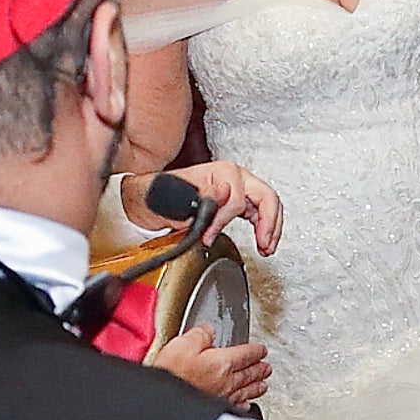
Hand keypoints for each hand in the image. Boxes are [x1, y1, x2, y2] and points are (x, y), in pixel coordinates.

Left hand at [144, 159, 283, 256]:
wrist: (148, 199)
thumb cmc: (157, 196)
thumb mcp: (172, 197)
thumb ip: (201, 196)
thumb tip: (225, 192)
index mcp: (220, 172)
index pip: (236, 199)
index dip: (223, 221)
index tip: (208, 236)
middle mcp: (232, 177)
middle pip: (265, 197)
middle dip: (268, 223)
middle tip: (263, 244)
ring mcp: (237, 188)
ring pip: (268, 204)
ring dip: (272, 227)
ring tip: (266, 247)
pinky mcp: (237, 201)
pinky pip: (261, 211)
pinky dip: (266, 227)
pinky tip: (263, 241)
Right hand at [147, 326, 270, 408]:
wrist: (164, 405)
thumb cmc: (170, 376)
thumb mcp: (182, 345)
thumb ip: (199, 335)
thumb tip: (208, 331)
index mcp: (222, 362)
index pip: (246, 354)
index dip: (256, 350)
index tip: (261, 350)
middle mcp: (227, 382)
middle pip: (249, 373)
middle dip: (259, 369)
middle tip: (266, 367)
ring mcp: (223, 398)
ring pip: (246, 391)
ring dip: (256, 386)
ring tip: (262, 385)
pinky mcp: (216, 411)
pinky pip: (236, 406)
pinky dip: (244, 403)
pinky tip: (245, 404)